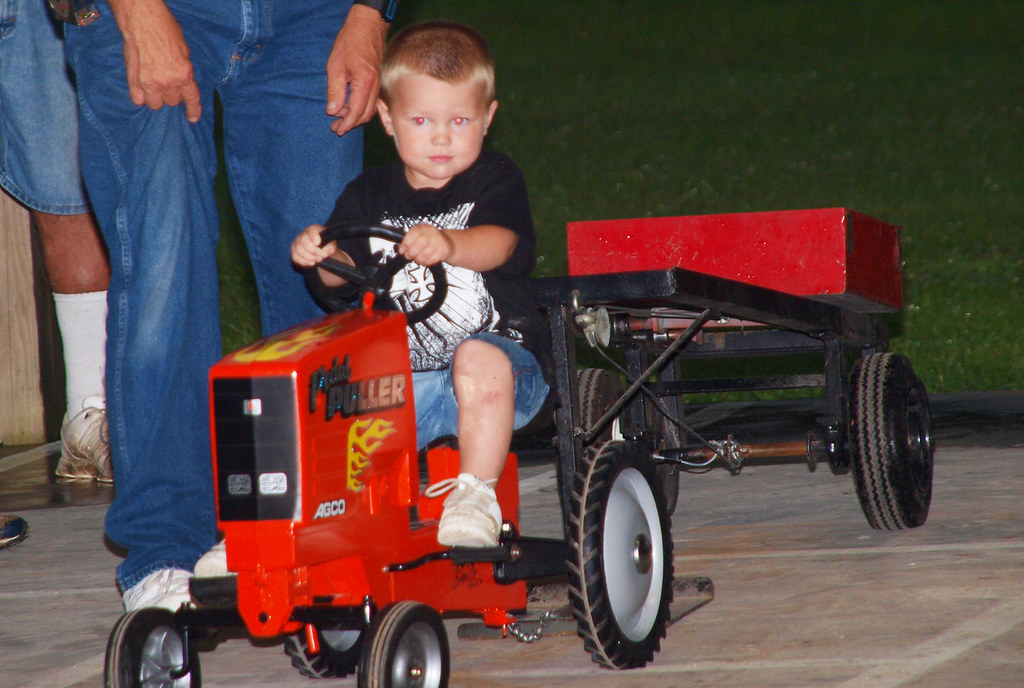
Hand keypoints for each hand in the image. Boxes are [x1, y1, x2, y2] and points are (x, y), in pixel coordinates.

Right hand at [108, 0, 201, 122]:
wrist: (141, 19)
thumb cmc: (164, 30)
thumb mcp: (184, 51)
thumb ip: (184, 71)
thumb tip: (182, 83)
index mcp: (183, 74)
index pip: (191, 99)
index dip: (193, 110)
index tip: (192, 118)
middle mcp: (167, 81)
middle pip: (172, 102)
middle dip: (172, 94)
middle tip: (169, 82)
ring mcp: (148, 82)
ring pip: (155, 104)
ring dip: (157, 97)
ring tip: (155, 85)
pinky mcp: (133, 80)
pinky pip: (138, 100)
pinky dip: (141, 96)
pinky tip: (143, 87)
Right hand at [291, 225, 338, 266]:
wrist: (322, 251)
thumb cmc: (327, 245)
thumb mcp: (332, 245)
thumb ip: (330, 248)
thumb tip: (325, 253)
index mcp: (314, 229)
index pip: (311, 231)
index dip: (313, 237)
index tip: (318, 243)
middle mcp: (303, 234)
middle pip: (303, 241)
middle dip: (313, 251)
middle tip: (321, 257)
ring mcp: (297, 242)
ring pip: (299, 250)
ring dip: (309, 257)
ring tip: (318, 260)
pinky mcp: (294, 251)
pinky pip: (295, 257)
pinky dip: (304, 262)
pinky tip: (312, 263)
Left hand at [325, 4, 388, 135]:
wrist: (366, 28)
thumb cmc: (350, 43)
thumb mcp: (335, 66)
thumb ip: (335, 91)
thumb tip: (333, 111)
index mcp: (364, 82)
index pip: (357, 111)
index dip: (347, 123)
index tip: (337, 130)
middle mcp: (374, 86)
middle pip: (365, 114)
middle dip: (351, 124)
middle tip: (335, 128)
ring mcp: (377, 85)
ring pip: (369, 110)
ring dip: (355, 117)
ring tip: (339, 119)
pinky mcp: (376, 83)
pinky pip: (371, 102)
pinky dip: (361, 109)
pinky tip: (349, 109)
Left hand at [398, 224, 453, 266]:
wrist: (446, 241)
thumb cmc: (429, 239)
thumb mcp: (418, 236)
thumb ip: (408, 241)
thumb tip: (400, 249)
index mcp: (422, 228)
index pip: (412, 234)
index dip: (405, 244)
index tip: (402, 250)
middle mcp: (430, 232)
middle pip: (419, 244)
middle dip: (411, 253)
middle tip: (409, 256)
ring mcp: (438, 241)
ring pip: (425, 253)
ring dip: (419, 259)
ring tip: (417, 259)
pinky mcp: (443, 250)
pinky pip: (432, 259)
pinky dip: (426, 262)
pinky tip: (424, 260)